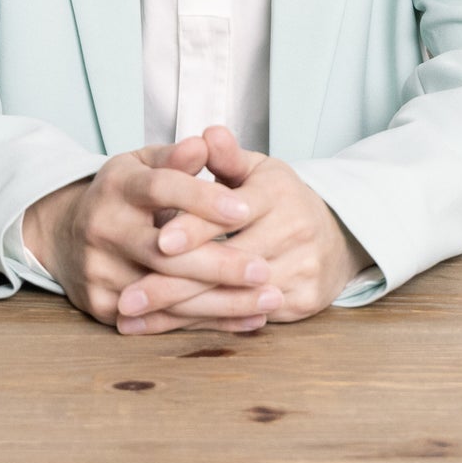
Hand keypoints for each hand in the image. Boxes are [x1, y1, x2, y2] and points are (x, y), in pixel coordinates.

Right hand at [22, 137, 278, 332]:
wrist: (65, 234)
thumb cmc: (123, 194)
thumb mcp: (144, 164)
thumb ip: (177, 158)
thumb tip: (205, 143)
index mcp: (117, 184)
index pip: (161, 188)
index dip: (202, 198)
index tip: (245, 209)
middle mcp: (103, 228)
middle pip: (164, 252)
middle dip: (219, 264)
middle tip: (265, 269)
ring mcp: (99, 271)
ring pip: (167, 294)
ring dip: (222, 302)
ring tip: (269, 298)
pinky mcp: (102, 306)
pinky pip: (162, 320)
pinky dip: (208, 322)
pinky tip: (247, 318)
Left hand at [116, 125, 372, 334]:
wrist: (334, 236)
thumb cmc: (279, 199)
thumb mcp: (256, 170)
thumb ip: (226, 157)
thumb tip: (206, 133)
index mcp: (279, 192)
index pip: (231, 211)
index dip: (194, 227)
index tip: (159, 240)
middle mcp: (295, 230)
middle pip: (228, 261)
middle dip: (175, 282)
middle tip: (127, 297)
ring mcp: (302, 268)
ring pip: (233, 297)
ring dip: (181, 313)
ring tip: (134, 319)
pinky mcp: (304, 301)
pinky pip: (246, 318)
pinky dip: (204, 327)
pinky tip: (164, 329)